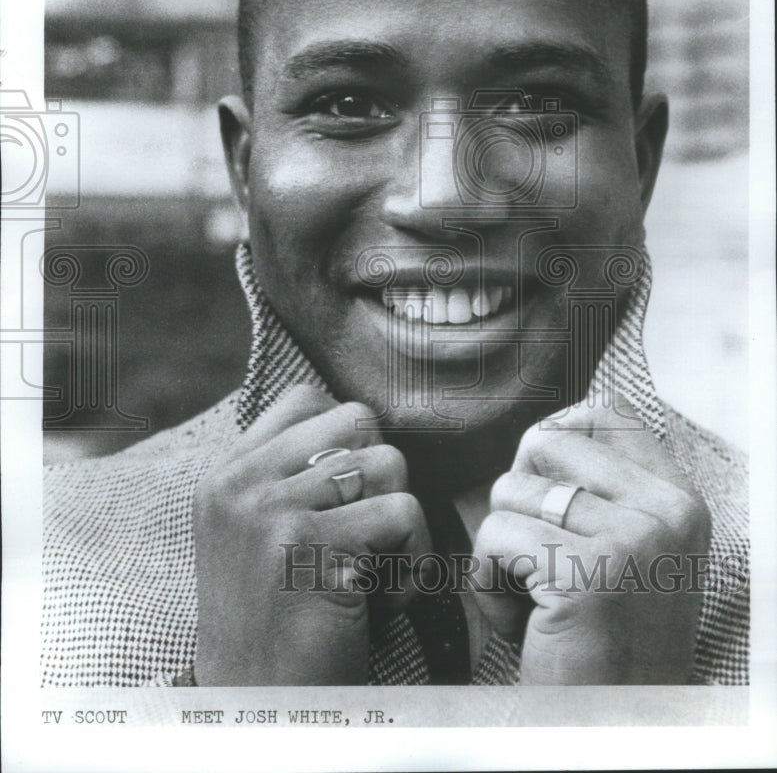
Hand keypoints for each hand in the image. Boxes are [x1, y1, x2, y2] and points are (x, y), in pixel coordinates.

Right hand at [192, 385, 428, 684]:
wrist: (254, 707)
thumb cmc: (276, 620)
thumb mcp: (259, 532)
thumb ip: (290, 473)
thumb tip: (362, 424)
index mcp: (228, 474)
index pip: (305, 399)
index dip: (347, 436)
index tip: (350, 493)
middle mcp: (241, 484)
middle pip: (357, 423)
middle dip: (381, 477)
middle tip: (365, 535)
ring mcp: (269, 512)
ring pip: (389, 465)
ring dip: (401, 526)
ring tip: (371, 574)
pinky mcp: (307, 547)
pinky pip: (404, 516)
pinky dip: (412, 566)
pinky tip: (378, 603)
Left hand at [471, 396, 710, 683]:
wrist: (612, 725)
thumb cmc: (601, 636)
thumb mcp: (625, 549)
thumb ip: (600, 488)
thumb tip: (544, 427)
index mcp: (679, 499)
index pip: (604, 415)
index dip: (551, 441)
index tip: (543, 493)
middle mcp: (667, 512)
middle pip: (544, 443)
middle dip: (516, 497)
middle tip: (534, 557)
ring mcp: (633, 541)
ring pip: (509, 490)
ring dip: (498, 549)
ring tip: (531, 599)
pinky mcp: (586, 575)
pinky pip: (495, 536)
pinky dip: (485, 582)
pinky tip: (517, 621)